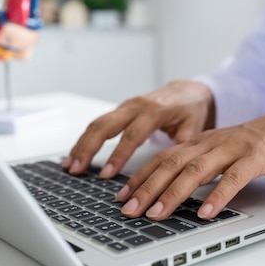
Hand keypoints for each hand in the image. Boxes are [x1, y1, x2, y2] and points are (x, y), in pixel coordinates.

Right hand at [63, 80, 214, 176]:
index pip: (132, 134)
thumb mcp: (194, 124)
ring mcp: (126, 107)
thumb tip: (176, 162)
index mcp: (154, 110)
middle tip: (77, 169)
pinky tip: (76, 154)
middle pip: (105, 125)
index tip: (108, 174)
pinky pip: (99, 123)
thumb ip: (183, 142)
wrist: (188, 91)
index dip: (119, 155)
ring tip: (70, 166)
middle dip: (88, 148)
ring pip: (97, 123)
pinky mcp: (121, 111)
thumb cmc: (191, 108)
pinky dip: (85, 139)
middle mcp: (136, 106)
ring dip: (81, 144)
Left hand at [115, 107, 264, 219]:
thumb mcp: (219, 151)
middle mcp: (211, 143)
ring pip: (196, 170)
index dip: (140, 177)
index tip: (122, 197)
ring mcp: (232, 149)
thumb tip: (171, 189)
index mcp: (200, 142)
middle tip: (129, 210)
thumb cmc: (254, 144)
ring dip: (173, 194)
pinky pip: (233, 178)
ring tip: (157, 214)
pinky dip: (217, 195)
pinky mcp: (254, 158)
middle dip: (147, 188)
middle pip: (172, 164)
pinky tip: (205, 213)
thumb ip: (198, 165)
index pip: (162, 158)